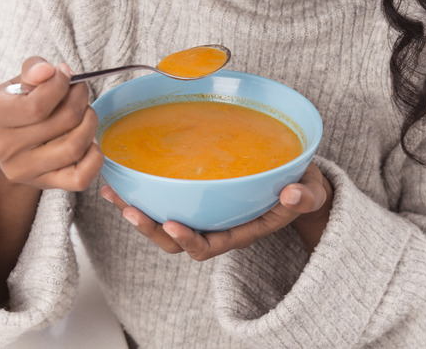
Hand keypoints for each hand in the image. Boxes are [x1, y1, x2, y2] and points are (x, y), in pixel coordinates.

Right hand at [0, 57, 103, 191]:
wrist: (7, 145)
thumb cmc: (17, 107)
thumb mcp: (16, 83)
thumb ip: (32, 69)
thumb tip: (48, 70)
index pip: (38, 105)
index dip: (61, 85)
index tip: (65, 75)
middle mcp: (5, 148)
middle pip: (64, 122)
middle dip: (80, 99)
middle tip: (80, 91)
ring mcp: (25, 170)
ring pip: (75, 146)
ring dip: (90, 123)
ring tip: (85, 112)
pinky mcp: (46, 184)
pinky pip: (81, 178)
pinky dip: (94, 157)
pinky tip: (89, 141)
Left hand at [101, 163, 332, 259]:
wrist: (298, 185)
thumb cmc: (302, 188)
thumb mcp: (311, 191)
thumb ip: (305, 196)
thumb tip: (293, 193)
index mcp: (241, 232)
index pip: (209, 246)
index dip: (187, 239)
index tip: (170, 224)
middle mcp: (218, 229)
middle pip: (176, 241)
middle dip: (150, 229)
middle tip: (129, 209)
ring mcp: (204, 216)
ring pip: (164, 224)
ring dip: (137, 212)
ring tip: (114, 193)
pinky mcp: (197, 201)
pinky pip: (165, 204)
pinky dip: (142, 195)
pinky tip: (124, 178)